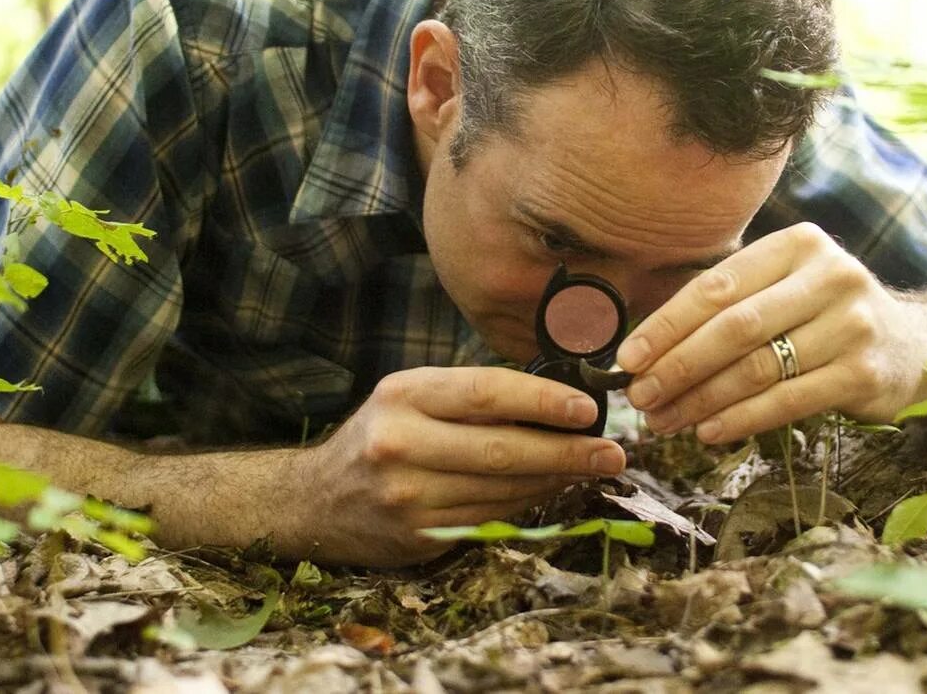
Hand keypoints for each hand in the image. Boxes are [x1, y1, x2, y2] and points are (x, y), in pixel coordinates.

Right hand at [294, 366, 626, 566]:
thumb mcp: (411, 398)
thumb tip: (557, 402)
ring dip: (556, 480)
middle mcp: (400, 442)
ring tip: (594, 470)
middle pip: (502, 448)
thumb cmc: (380, 436)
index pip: (486, 392)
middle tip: (612, 452)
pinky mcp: (418, 535)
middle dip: (567, 450)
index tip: (587, 409)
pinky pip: (491, 517)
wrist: (314, 502)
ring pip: (502, 488)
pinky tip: (554, 491)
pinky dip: (528, 504)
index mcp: (403, 395)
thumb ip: (471, 398)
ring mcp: (408, 495)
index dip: (544, 400)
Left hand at [616, 223, 926, 443]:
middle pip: (734, 327)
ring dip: (702, 399)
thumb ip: (727, 305)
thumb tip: (644, 347)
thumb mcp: (784, 290)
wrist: (914, 347)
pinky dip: (742, 419)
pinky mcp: (864, 371)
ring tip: (665, 421)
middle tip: (640, 396)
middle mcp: (830, 275)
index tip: (629, 358)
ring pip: (758, 367)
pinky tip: (709, 432)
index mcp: (798, 244)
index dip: (667, 325)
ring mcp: (852, 323)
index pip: (717, 285)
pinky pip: (788, 400)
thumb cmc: (826, 318)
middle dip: (678, 366)